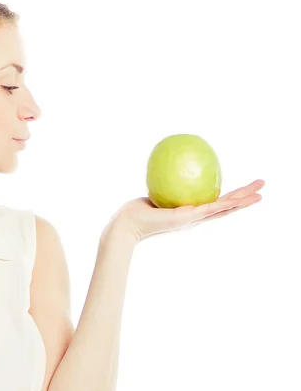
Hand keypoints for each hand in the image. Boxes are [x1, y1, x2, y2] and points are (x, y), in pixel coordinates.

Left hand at [112, 179, 264, 242]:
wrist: (128, 225)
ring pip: (223, 209)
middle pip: (224, 208)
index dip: (229, 199)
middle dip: (243, 199)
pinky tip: (239, 199)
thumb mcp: (155, 192)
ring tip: (260, 195)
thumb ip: (164, 184)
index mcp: (188, 213)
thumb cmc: (136, 211)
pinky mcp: (188, 218)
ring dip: (242, 202)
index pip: (213, 204)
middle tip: (262, 191)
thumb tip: (169, 165)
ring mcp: (192, 219)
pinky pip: (211, 208)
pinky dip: (226, 204)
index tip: (241, 191)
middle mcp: (194, 218)